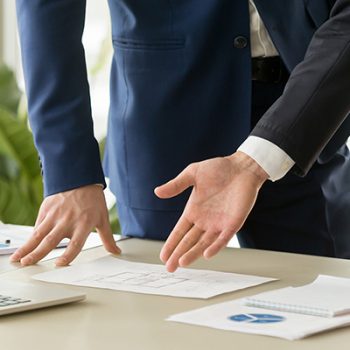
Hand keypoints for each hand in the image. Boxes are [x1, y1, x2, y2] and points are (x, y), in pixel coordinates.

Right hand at [10, 185, 120, 265]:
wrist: (81, 178)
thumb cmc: (93, 200)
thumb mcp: (103, 219)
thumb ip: (108, 238)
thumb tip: (116, 252)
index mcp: (83, 224)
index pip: (75, 243)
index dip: (67, 255)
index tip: (59, 264)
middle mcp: (67, 220)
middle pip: (51, 240)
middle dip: (37, 253)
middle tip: (28, 264)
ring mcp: (55, 215)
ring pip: (38, 234)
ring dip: (27, 247)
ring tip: (18, 258)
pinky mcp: (46, 209)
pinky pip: (37, 225)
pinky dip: (30, 236)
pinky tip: (24, 246)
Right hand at [155, 151, 267, 271]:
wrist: (241, 167)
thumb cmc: (218, 168)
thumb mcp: (192, 174)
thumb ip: (176, 185)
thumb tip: (157, 192)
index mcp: (193, 211)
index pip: (179, 231)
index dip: (171, 244)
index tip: (162, 256)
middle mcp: (205, 220)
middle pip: (189, 241)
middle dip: (178, 254)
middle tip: (169, 268)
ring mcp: (219, 223)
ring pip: (204, 243)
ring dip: (193, 253)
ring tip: (182, 262)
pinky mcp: (233, 223)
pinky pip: (223, 238)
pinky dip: (215, 247)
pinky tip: (206, 254)